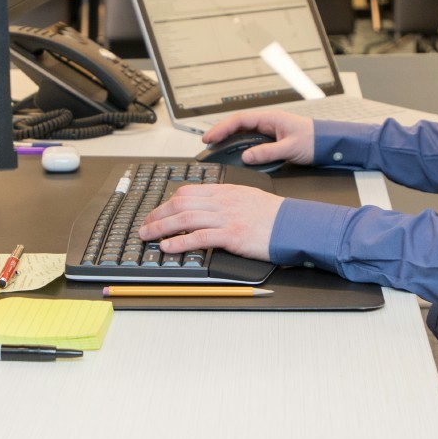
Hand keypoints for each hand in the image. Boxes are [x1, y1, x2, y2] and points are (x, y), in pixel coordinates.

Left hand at [139, 183, 283, 261]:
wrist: (293, 224)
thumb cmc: (273, 215)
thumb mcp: (246, 198)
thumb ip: (225, 201)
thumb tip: (206, 209)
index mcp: (224, 191)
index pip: (188, 192)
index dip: (167, 203)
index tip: (157, 212)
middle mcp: (222, 201)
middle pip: (181, 203)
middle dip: (158, 215)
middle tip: (145, 226)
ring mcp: (226, 217)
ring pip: (185, 218)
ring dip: (162, 228)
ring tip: (148, 236)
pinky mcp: (232, 235)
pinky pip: (200, 237)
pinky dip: (180, 242)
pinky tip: (168, 247)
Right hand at [204, 110, 315, 166]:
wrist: (328, 143)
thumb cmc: (314, 140)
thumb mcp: (290, 147)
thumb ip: (267, 152)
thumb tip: (246, 156)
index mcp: (270, 118)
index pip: (240, 120)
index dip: (222, 128)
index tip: (210, 137)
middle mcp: (267, 123)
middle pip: (238, 126)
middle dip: (221, 134)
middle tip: (207, 145)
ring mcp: (269, 131)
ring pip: (243, 134)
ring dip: (230, 141)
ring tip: (216, 150)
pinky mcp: (272, 140)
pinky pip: (251, 142)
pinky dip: (241, 147)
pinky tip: (235, 155)